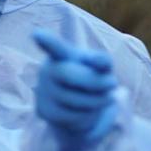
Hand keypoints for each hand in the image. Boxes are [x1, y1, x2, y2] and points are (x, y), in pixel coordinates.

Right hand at [31, 29, 123, 150]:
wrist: (78, 106)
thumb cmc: (91, 78)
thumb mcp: (102, 66)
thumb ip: (103, 60)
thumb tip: (95, 62)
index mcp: (60, 55)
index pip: (55, 47)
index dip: (47, 41)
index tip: (37, 34)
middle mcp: (47, 71)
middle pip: (69, 74)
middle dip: (95, 81)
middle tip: (114, 83)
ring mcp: (42, 91)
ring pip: (73, 99)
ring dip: (97, 100)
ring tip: (105, 97)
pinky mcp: (43, 111)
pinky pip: (71, 116)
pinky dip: (87, 114)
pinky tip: (89, 109)